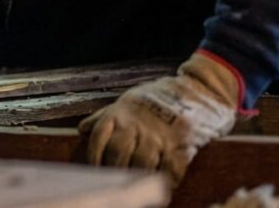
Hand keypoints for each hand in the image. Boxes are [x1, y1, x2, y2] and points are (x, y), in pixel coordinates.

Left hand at [77, 52, 240, 184]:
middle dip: (114, 170)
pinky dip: (165, 181)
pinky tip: (162, 187)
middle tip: (115, 182)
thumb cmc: (157, 98)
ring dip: (137, 178)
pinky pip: (170, 169)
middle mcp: (137, 124)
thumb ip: (105, 117)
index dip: (94, 156)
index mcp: (121, 113)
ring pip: (141, 164)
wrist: (196, 89)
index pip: (99, 137)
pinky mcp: (182, 145)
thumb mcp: (128, 101)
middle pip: (117, 153)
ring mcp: (159, 135)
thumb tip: (81, 129)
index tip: (95, 169)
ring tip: (135, 187)